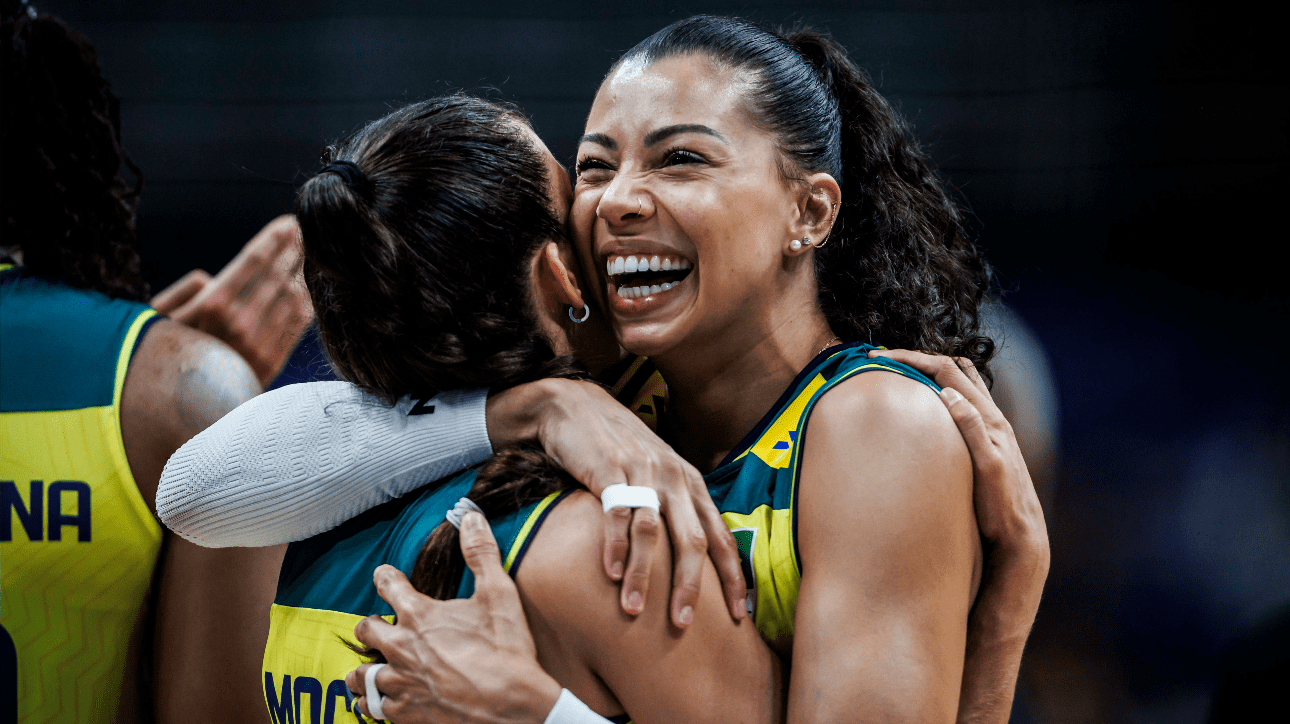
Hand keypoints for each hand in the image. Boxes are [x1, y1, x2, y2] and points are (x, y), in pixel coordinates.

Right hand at [150, 215, 312, 386]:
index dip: (276, 237)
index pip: (255, 260)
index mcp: (213, 304)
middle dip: (297, 249)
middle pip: (279, 274)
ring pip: (294, 297)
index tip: (290, 221)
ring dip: (306, 271)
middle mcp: (240, 322)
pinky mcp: (272, 362)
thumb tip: (212, 278)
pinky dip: (308, 300)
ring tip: (313, 253)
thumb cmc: (165, 355)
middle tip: (309, 231)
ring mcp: (260, 343)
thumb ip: (188, 291)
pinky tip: (311, 286)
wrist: (179, 408)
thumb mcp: (162, 318)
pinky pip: (298, 324)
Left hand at [345, 512, 560, 723]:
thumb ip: (481, 553)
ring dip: (362, 669)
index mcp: (419, 614)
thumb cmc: (506, 650)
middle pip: (365, 630)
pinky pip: (373, 708)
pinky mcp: (404, 713)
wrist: (511, 706)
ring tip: (364, 669)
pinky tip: (376, 702)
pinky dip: (371, 704)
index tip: (383, 575)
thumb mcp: (499, 594)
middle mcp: (400, 647)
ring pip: (361, 675)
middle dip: (368, 625)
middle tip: (375, 625)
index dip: (385, 577)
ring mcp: (400, 682)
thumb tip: (471, 516)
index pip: (388, 585)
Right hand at [486, 378, 745, 626]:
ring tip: (635, 610)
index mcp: (691, 484)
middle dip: (691, 586)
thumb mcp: (658, 474)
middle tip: (683, 624)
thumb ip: (676, 509)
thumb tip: (693, 558)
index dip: (733, 577)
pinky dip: (613, 546)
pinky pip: (616, 514)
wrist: (576, 406)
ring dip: (643, 575)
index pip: (721, 537)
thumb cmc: (619, 448)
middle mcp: (673, 479)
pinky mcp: (609, 469)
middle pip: (693, 540)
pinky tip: (609, 574)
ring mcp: (643, 472)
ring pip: (651, 533)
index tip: (740, 614)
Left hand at [869, 348, 1049, 723]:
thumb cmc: (939, 613)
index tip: (887, 359)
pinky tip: (949, 407)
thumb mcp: (913, 548)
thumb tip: (835, 478)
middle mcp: (1010, 503)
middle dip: (941, 376)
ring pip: (996, 436)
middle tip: (895, 349)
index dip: (932, 387)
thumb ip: (894, 511)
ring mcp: (1023, 521)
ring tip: (923, 363)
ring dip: (960, 394)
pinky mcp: (1026, 543)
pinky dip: (977, 437)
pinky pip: (1001, 476)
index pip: (964, 426)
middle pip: (982, 419)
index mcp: (985, 500)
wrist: (969, 672)